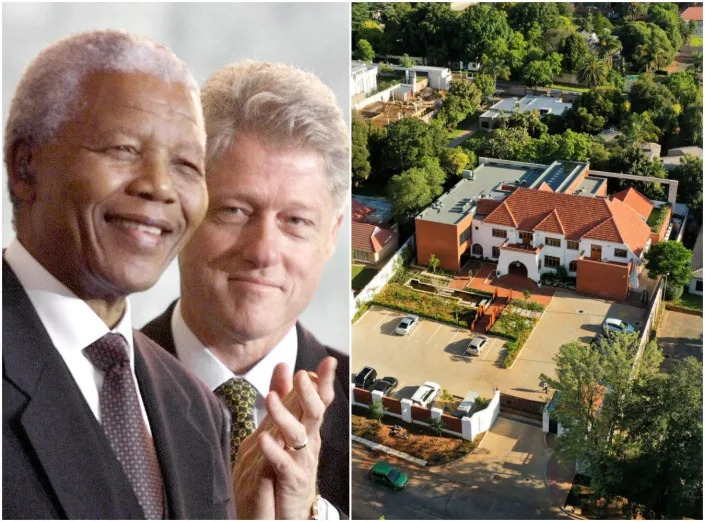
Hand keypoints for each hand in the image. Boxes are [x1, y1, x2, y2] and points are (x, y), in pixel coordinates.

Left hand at [232, 357, 336, 518]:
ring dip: (284, 416)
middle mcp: (310, 440)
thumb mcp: (285, 425)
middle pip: (314, 413)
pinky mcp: (292, 480)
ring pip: (298, 434)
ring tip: (270, 399)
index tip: (328, 361)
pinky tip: (264, 438)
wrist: (291, 507)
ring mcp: (302, 460)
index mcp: (308, 425)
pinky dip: (273, 450)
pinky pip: (283, 463)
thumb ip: (284, 395)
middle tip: (302, 375)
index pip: (319, 399)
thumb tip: (283, 365)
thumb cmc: (288, 462)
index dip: (324, 381)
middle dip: (309, 393)